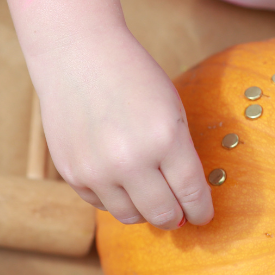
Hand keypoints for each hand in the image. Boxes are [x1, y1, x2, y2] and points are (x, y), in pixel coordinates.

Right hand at [33, 29, 212, 228]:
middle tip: (177, 215)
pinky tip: (117, 181)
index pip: (190, 192)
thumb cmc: (130, 78)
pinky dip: (113, 198)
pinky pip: (100, 203)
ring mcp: (96, 170)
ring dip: (143, 212)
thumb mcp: (170, 109)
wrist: (76, 57)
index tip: (202, 217)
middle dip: (174, 217)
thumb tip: (183, 201)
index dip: (200, 211)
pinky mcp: (72, 173)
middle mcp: (129, 161)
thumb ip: (180, 154)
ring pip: (128, 216)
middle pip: (161, 213)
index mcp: (164, 138)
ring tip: (147, 199)